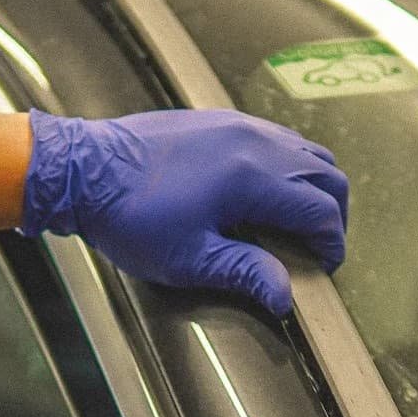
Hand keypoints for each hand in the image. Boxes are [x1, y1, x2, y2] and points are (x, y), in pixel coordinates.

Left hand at [19, 109, 348, 316]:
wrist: (84, 169)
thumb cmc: (130, 216)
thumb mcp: (189, 258)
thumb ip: (245, 272)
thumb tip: (285, 296)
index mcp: (251, 178)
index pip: (320, 210)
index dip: (331, 243)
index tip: (323, 267)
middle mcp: (254, 143)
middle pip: (325, 174)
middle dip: (333, 214)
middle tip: (320, 246)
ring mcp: (239, 125)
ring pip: (306, 150)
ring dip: (315, 186)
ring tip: (301, 220)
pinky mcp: (221, 120)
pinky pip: (278, 137)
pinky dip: (291, 164)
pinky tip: (271, 191)